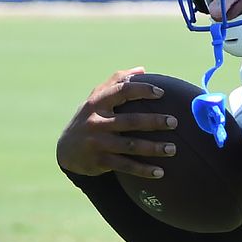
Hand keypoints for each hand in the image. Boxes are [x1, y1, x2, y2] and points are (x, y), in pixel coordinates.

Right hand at [56, 67, 177, 178]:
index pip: (121, 91)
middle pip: (129, 121)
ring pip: (130, 146)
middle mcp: (96, 122)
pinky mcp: (100, 161)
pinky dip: (143, 170)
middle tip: (174, 122)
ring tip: (173, 149)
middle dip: (154, 121)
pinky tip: (160, 172)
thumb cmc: (91, 117)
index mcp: (98, 103)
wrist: (67, 149)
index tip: (161, 92)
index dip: (142, 90)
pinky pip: (125, 166)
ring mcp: (98, 142)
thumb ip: (117, 81)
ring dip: (153, 148)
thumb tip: (143, 69)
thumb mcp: (97, 97)